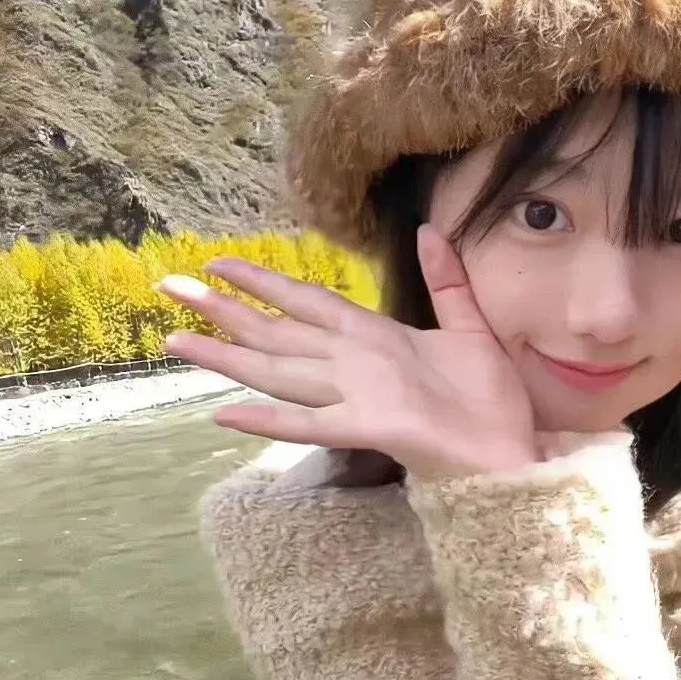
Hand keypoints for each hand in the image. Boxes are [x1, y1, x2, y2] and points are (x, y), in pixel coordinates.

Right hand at [157, 225, 537, 478]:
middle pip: (277, 331)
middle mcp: (354, 363)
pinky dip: (269, 420)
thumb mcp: (470, 325)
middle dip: (222, 309)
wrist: (512, 450)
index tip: (219, 260)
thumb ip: (446, 280)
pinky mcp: (371, 427)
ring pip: (280, 370)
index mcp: (373, 337)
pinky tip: (225, 414)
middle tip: (168, 285)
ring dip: (228, 356)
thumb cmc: (490, 399)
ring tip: (177, 340)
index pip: (307, 301)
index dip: (262, 281)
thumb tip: (428, 229)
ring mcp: (357, 396)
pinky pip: (312, 423)